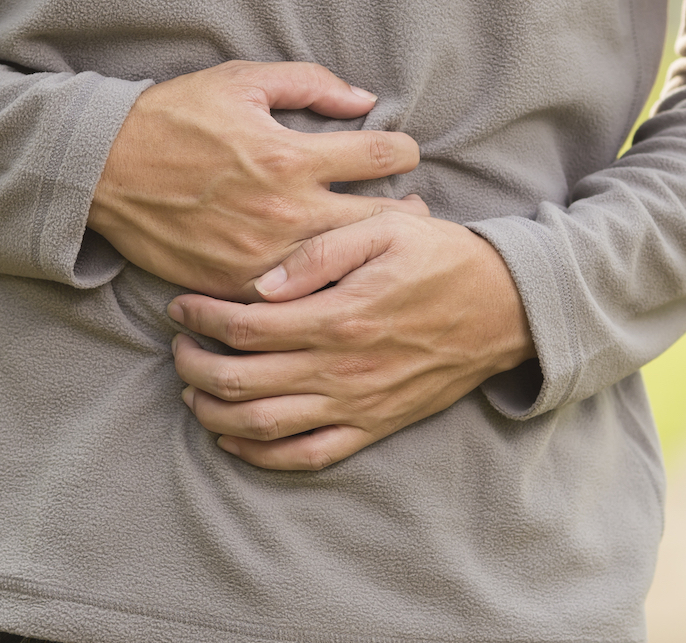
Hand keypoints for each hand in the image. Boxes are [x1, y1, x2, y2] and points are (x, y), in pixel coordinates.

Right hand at [88, 61, 426, 300]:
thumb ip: (309, 84)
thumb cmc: (174, 116)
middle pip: (379, 220)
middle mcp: (284, 210)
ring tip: (384, 251)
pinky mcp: (237, 284)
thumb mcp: (241, 81)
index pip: (381, 154)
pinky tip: (335, 282)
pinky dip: (319, 288)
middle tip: (418, 211)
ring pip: (344, 267)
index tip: (404, 153)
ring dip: (369, 256)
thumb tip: (364, 99)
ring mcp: (263, 254)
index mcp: (290, 155)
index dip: (404, 150)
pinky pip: (296, 297)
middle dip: (406, 212)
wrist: (104, 168)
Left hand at [167, 211, 535, 469]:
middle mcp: (342, 369)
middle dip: (194, 365)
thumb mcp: (387, 229)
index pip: (244, 327)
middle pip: (239, 382)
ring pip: (262, 427)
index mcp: (340, 315)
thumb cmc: (443, 258)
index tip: (181, 305)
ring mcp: (357, 405)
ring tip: (194, 387)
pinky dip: (260, 455)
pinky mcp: (373, 427)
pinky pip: (305, 456)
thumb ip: (321, 250)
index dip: (200, 318)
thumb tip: (261, 283)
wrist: (506, 309)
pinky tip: (235, 438)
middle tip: (179, 344)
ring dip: (214, 412)